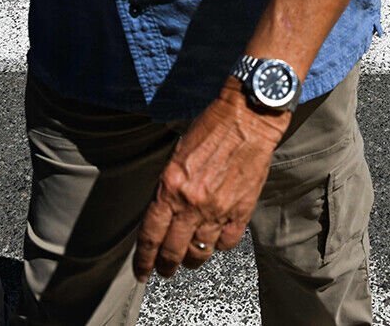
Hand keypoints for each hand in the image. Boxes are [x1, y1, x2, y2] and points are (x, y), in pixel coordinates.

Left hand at [133, 83, 290, 281]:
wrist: (247, 119)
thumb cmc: (211, 128)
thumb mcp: (176, 155)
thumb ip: (168, 188)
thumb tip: (163, 215)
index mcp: (170, 187)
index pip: (150, 235)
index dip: (144, 259)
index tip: (142, 271)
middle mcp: (191, 203)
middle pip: (173, 250)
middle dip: (166, 266)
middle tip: (165, 271)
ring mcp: (218, 209)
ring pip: (200, 252)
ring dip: (192, 259)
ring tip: (190, 258)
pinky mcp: (241, 210)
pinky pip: (226, 242)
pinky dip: (219, 245)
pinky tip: (216, 239)